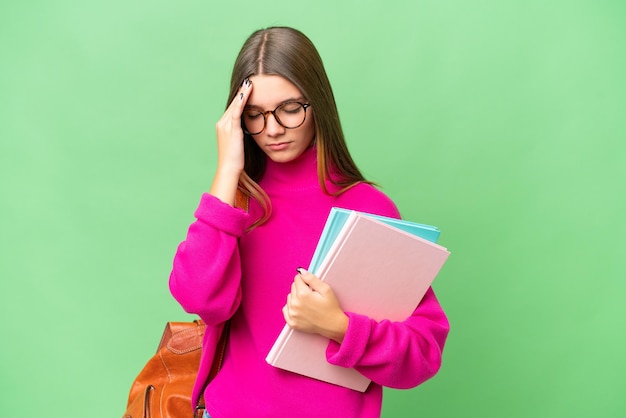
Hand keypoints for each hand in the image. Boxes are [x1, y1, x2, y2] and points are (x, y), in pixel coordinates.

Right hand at [210, 78, 252, 203]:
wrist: (229, 169)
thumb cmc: (235, 159)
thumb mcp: (238, 143)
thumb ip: (240, 133)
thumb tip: (246, 129)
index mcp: (223, 126)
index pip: (233, 107)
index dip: (241, 97)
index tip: (248, 88)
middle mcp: (222, 123)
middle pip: (233, 103)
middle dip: (241, 92)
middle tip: (249, 80)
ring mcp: (225, 126)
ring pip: (235, 105)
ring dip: (242, 93)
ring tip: (249, 82)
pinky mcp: (231, 130)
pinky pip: (236, 112)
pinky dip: (241, 102)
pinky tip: (246, 93)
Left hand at [282, 269, 348, 343]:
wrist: (333, 325)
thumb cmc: (331, 307)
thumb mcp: (326, 289)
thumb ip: (311, 278)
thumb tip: (300, 271)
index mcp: (303, 294)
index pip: (297, 279)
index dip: (305, 281)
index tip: (312, 287)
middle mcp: (295, 304)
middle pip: (293, 288)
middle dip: (301, 289)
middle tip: (312, 296)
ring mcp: (292, 314)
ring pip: (289, 298)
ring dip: (296, 298)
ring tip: (308, 303)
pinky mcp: (292, 323)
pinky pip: (286, 310)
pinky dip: (292, 308)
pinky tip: (301, 309)